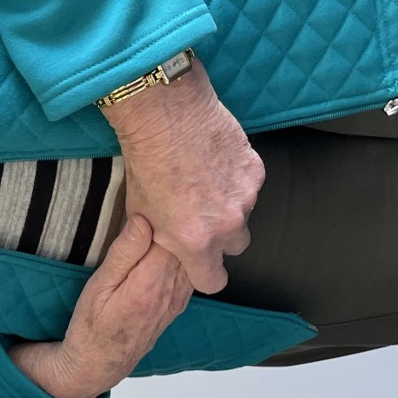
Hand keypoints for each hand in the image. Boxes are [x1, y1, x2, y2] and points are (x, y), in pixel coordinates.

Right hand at [10, 215, 192, 397]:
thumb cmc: (92, 324)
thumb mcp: (98, 286)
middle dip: (181, 221)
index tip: (158, 196)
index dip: (168, 212)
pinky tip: (174, 245)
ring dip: (186, 238)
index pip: (173, 235)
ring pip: (195, 257)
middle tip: (167, 199)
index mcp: (150, 282)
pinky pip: (191, 271)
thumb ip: (124, 253)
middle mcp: (172, 290)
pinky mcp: (179, 302)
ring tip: (172, 217)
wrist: (101, 363)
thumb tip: (144, 219)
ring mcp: (179, 298)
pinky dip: (186, 255)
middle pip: (190, 244)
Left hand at [106, 59, 262, 292]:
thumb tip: (168, 252)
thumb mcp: (141, 215)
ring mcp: (245, 197)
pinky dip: (236, 179)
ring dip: (229, 204)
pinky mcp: (256, 171)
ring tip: (204, 181)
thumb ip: (163, 241)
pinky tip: (214, 163)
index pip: (213, 282)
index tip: (200, 262)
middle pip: (235, 247)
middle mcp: (226, 224)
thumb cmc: (146, 165)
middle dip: (221, 237)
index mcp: (195, 242)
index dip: (205, 273)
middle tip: (201, 214)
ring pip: (244, 214)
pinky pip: (250, 186)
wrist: (165, 116)